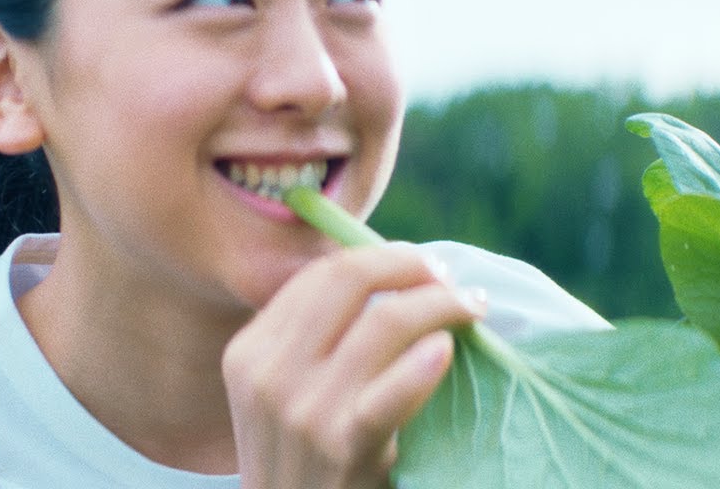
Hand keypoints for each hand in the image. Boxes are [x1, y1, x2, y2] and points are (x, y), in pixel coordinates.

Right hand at [222, 244, 484, 488]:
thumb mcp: (276, 397)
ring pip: (384, 322)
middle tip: (447, 277)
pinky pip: (395, 389)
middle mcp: (269, 374)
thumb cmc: (302, 462)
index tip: (415, 264)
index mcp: (248, 352)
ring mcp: (305, 410)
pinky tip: (448, 348)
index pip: (320, 276)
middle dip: (409, 265)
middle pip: (349, 280)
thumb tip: (381, 275)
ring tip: (471, 308)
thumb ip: (308, 341)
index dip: (376, 257)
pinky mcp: (345, 445)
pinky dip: (427, 361)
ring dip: (440, 304)